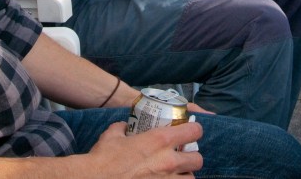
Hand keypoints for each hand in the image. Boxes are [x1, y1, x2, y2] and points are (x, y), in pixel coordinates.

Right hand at [87, 121, 202, 176]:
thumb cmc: (103, 159)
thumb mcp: (112, 135)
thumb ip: (123, 129)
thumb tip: (124, 127)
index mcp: (159, 141)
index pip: (193, 132)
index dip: (194, 130)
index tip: (190, 132)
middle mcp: (168, 161)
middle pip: (197, 159)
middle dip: (192, 157)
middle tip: (183, 157)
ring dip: (185, 176)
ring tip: (176, 174)